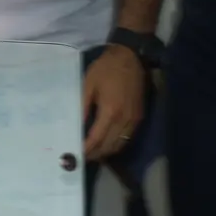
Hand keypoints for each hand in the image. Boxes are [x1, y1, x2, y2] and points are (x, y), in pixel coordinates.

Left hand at [82, 45, 145, 161]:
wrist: (130, 58)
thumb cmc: (105, 69)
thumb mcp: (88, 85)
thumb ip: (82, 107)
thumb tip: (75, 126)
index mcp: (111, 112)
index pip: (97, 139)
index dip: (87, 149)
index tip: (76, 155)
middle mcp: (125, 120)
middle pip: (109, 146)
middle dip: (96, 154)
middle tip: (82, 157)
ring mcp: (134, 120)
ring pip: (120, 145)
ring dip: (106, 152)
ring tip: (92, 153)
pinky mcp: (139, 118)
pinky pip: (127, 138)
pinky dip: (116, 144)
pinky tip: (106, 143)